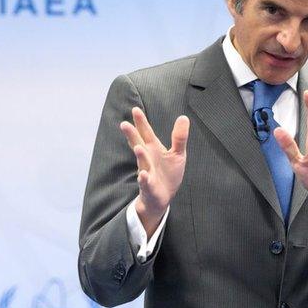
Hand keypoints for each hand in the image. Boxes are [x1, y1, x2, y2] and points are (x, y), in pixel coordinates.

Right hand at [119, 107, 188, 234]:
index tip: (135, 110)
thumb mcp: (177, 154)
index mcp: (153, 149)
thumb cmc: (168, 174)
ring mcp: (147, 172)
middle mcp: (147, 159)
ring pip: (142, 163)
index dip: (141, 122)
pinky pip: (146, 182)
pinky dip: (144, 179)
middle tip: (124, 124)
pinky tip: (143, 174)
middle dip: (132, 135)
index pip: (146, 133)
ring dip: (140, 156)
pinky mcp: (149, 187)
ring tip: (138, 147)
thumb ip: (179, 137)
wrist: (162, 197)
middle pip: (138, 145)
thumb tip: (183, 117)